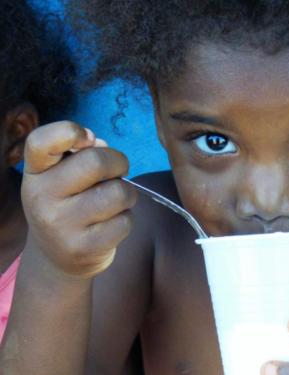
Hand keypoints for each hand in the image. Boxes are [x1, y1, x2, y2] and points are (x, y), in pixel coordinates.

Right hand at [21, 121, 136, 278]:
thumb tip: (102, 144)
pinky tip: (111, 224)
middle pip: (95, 162)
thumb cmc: (68, 205)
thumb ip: (81, 155)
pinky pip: (124, 221)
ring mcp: (61, 225)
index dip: (71, 131)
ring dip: (127, 194)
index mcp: (36, 172)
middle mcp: (42, 197)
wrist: (57, 259)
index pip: (42, 141)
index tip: (88, 138)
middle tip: (118, 172)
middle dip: (119, 162)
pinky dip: (126, 219)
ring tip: (115, 201)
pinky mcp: (83, 247)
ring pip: (118, 193)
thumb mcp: (61, 177)